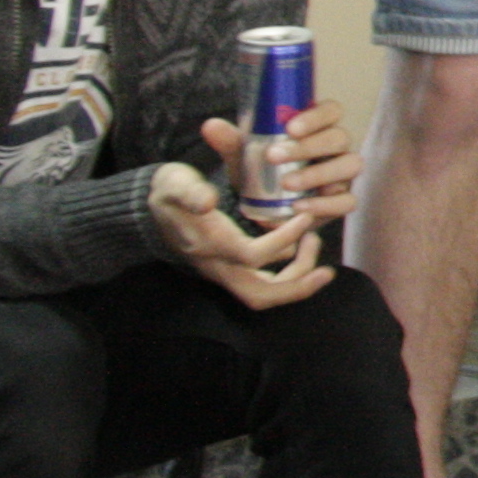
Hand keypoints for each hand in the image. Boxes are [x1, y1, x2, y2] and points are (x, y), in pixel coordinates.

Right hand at [143, 161, 329, 308]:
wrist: (151, 209)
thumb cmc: (172, 191)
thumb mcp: (176, 182)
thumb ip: (191, 191)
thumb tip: (207, 201)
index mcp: (210, 243)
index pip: (250, 255)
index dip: (283, 240)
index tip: (305, 216)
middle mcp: (217, 265)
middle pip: (257, 294)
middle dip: (296, 286)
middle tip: (327, 269)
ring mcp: (223, 272)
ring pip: (261, 295)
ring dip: (296, 282)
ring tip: (314, 246)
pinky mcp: (229, 271)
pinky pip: (262, 286)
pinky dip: (287, 277)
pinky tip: (304, 251)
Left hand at [197, 104, 359, 223]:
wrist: (265, 205)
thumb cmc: (261, 170)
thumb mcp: (244, 156)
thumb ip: (231, 141)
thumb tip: (211, 126)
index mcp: (318, 127)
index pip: (331, 111)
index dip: (317, 116)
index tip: (289, 128)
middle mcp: (336, 148)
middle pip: (339, 138)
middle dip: (308, 147)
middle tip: (274, 157)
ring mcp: (343, 174)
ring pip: (350, 165)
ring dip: (319, 174)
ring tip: (287, 184)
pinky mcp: (342, 200)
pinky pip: (347, 200)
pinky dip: (325, 204)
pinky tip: (299, 207)